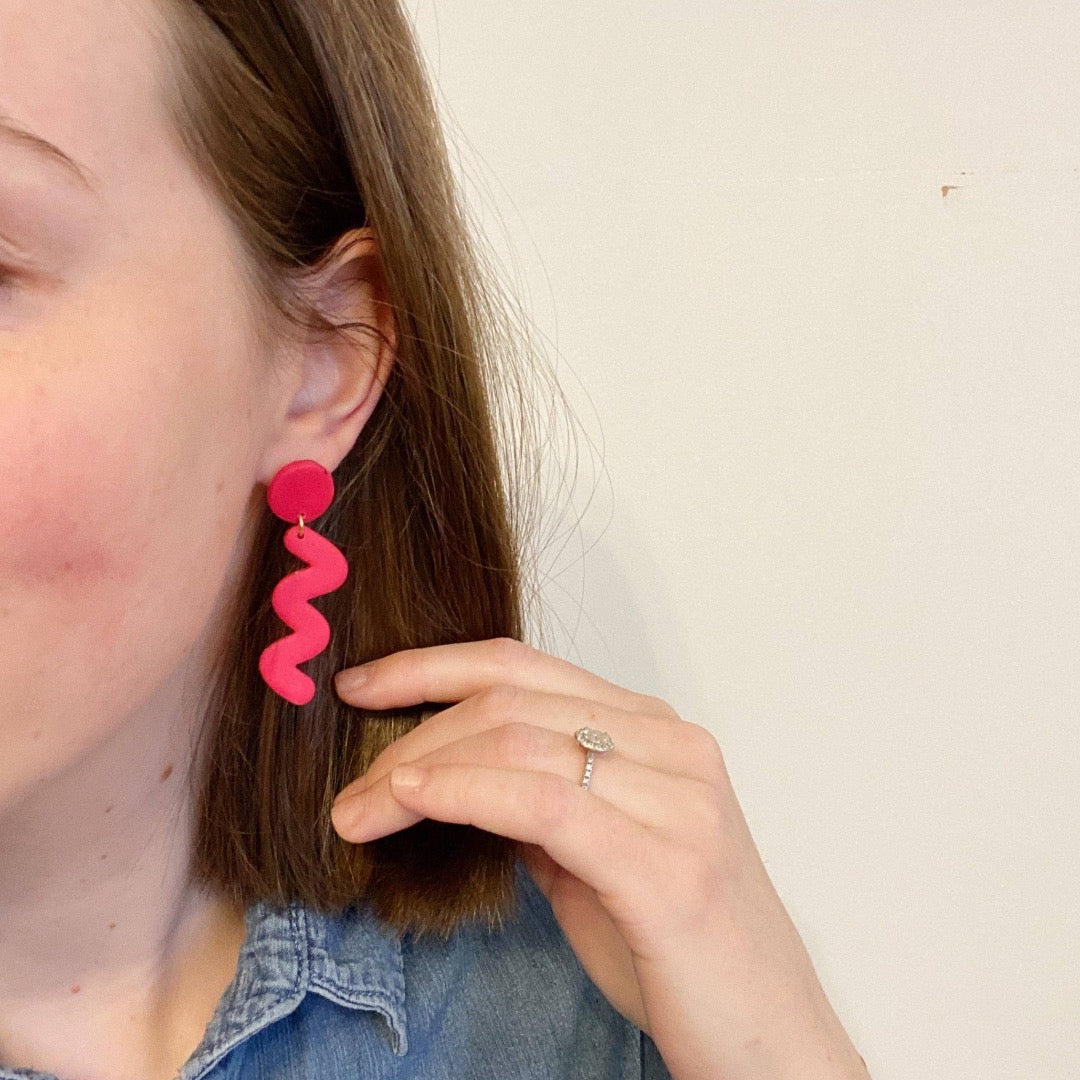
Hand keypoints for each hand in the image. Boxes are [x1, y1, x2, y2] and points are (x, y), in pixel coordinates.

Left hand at [330, 637, 867, 1079]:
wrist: (770, 1043)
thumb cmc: (679, 950)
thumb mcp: (596, 857)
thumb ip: (540, 803)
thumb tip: (453, 773)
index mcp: (657, 731)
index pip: (526, 667)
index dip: (433, 665)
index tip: (364, 687)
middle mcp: (673, 746)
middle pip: (512, 700)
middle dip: (414, 729)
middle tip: (353, 782)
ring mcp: (679, 799)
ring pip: (519, 742)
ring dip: (419, 769)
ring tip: (359, 810)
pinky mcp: (667, 865)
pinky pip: (543, 803)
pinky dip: (464, 792)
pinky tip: (412, 802)